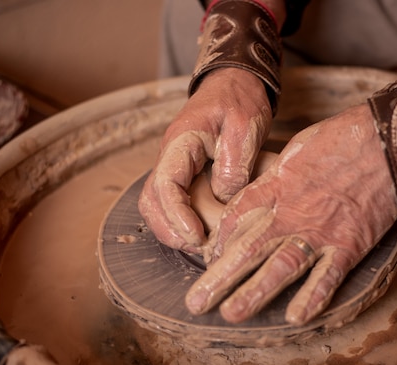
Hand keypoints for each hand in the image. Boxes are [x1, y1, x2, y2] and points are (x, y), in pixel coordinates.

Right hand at [138, 68, 271, 252]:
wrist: (235, 83)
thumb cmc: (240, 100)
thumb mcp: (245, 127)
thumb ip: (234, 164)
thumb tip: (223, 199)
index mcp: (181, 141)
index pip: (165, 184)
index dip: (176, 215)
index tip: (196, 236)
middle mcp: (170, 156)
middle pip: (151, 200)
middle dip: (169, 229)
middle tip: (197, 248)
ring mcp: (175, 165)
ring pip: (157, 203)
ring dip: (172, 228)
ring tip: (200, 245)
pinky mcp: (185, 173)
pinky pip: (172, 200)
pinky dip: (180, 220)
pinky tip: (202, 232)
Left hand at [185, 104, 396, 324]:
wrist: (385, 143)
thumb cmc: (341, 138)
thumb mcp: (297, 148)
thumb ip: (278, 174)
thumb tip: (263, 187)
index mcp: (277, 186)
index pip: (236, 218)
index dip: (219, 241)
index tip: (207, 257)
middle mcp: (291, 213)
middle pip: (248, 249)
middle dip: (220, 278)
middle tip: (196, 303)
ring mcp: (319, 232)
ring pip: (281, 268)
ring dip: (255, 293)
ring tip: (232, 315)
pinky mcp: (349, 244)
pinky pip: (328, 276)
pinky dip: (313, 298)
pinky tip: (296, 318)